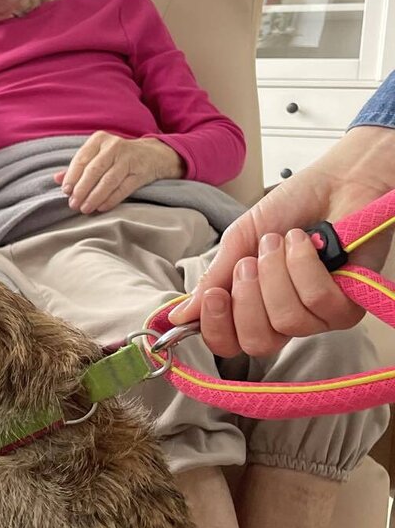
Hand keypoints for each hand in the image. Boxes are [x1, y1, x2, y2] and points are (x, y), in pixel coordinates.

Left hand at [53, 133, 182, 214]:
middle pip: (94, 170)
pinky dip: (111, 199)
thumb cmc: (117, 157)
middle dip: (81, 189)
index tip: (65, 191)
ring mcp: (129, 158)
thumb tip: (57, 180)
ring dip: (95, 197)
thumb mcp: (97, 156)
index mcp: (99, 139)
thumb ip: (78, 167)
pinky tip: (101, 207)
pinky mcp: (140, 172)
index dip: (72, 177)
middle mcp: (114, 146)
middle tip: (73, 204)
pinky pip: (123, 188)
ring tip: (85, 209)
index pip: (81, 159)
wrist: (152, 155)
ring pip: (108, 180)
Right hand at [170, 124, 394, 356]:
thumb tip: (179, 315)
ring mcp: (319, 317)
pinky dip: (305, 266)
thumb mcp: (240, 240)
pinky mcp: (349, 306)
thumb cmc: (291, 208)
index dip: (216, 327)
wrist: (336, 182)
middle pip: (257, 343)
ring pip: (287, 321)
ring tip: (282, 241)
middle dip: (248, 299)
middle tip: (252, 261)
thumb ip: (214, 278)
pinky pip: (317, 302)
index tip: (214, 295)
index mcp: (255, 306)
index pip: (230, 345)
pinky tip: (307, 243)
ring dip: (278, 273)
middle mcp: (286, 319)